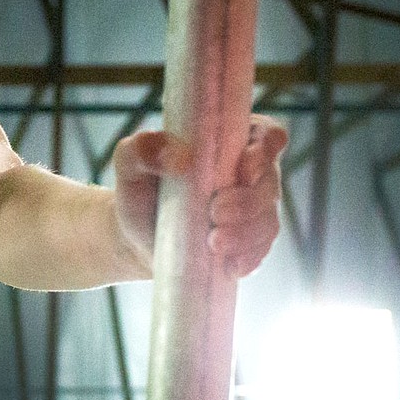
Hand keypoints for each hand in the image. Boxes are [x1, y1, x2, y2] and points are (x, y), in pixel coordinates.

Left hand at [113, 114, 287, 276]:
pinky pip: (260, 252)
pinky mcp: (247, 245)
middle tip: (216, 212)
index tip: (245, 166)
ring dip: (246, 234)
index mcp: (228, 144)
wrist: (134, 237)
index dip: (266, 146)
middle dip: (249, 201)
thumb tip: (178, 156)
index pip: (267, 134)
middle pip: (270, 182)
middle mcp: (247, 176)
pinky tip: (227, 264)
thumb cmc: (138, 191)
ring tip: (213, 243)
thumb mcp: (129, 163)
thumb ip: (144, 148)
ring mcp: (252, 212)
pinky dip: (247, 258)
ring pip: (268, 220)